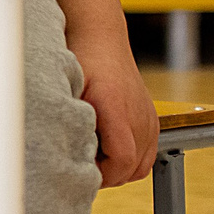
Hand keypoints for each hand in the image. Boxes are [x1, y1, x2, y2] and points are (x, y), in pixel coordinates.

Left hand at [71, 29, 159, 186]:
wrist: (101, 39)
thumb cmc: (81, 60)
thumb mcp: (68, 89)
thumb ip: (69, 121)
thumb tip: (61, 151)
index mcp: (116, 110)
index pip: (122, 160)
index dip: (102, 174)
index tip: (82, 170)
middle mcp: (139, 117)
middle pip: (132, 168)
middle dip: (107, 174)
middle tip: (82, 165)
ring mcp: (149, 120)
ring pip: (141, 165)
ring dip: (119, 169)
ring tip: (94, 156)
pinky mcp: (152, 120)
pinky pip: (147, 154)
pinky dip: (130, 159)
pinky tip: (107, 148)